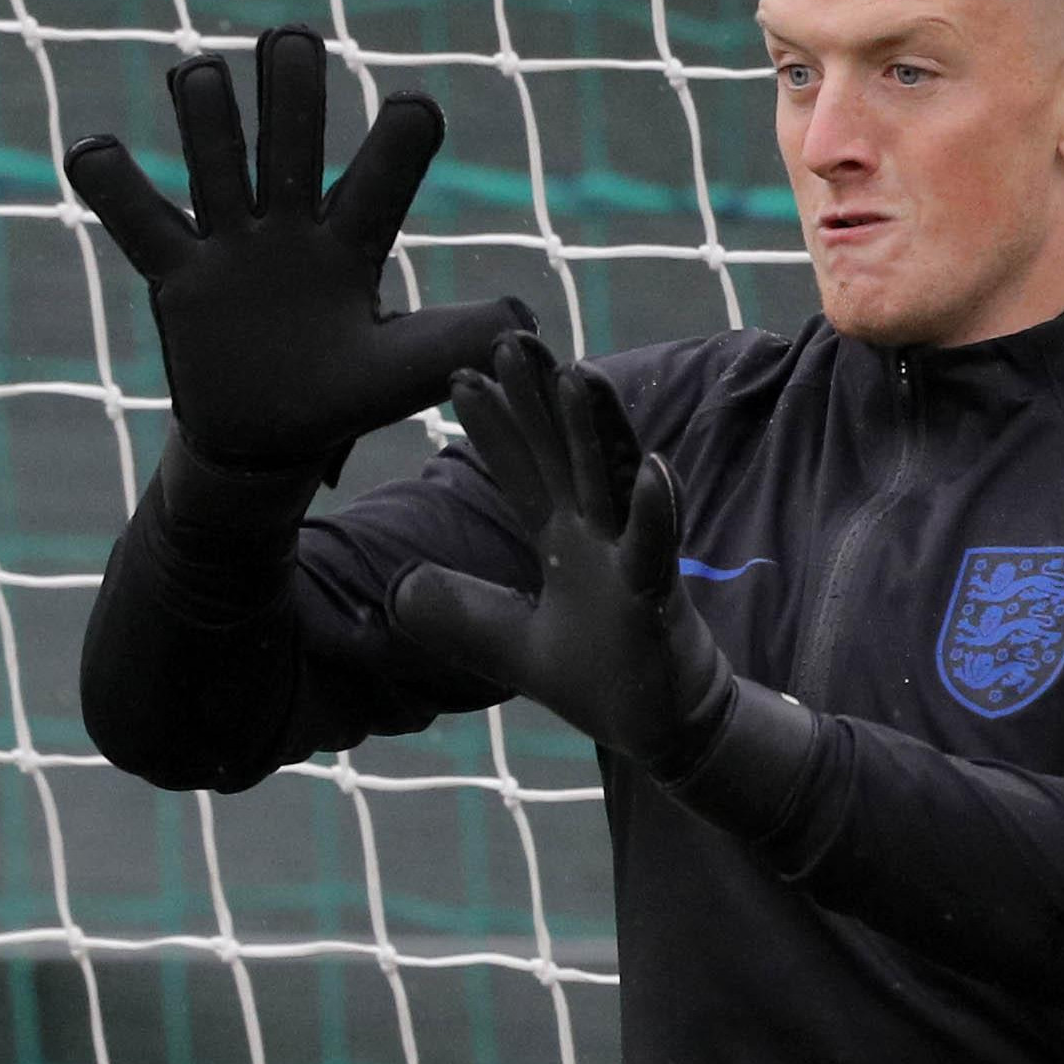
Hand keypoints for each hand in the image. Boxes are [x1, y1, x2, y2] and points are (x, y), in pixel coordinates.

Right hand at [65, 25, 531, 474]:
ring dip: (207, 113)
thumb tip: (527, 320)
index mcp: (355, 240)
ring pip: (215, 156)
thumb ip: (462, 342)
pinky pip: (137, 220)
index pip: (383, 172)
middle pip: (292, 137)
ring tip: (201, 77)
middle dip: (293, 87)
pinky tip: (90, 148)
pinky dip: (110, 182)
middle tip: (293, 40)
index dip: (402, 140)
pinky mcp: (177, 274)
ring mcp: (231, 244)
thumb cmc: (343, 398)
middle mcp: (292, 226)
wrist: (268, 439)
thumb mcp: (407, 375)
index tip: (413, 114)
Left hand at [391, 334, 739, 775]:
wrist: (665, 727)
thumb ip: (460, 614)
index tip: (458, 378)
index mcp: (563, 541)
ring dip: (596, 430)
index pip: (522, 472)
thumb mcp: (510, 647)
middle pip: (564, 454)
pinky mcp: (660, 598)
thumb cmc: (603, 678)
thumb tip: (397, 591)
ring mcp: (633, 560)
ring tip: (579, 373)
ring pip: (613, 482)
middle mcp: (598, 537)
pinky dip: (656, 510)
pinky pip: (658, 548)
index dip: (493, 428)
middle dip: (539, 398)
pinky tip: (654, 469)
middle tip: (510, 337)